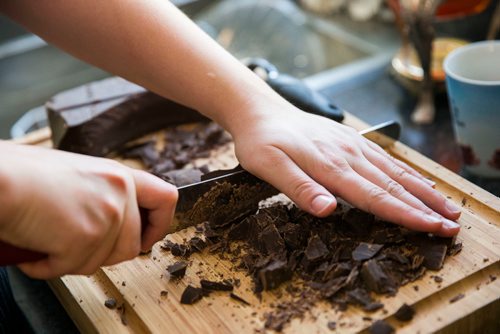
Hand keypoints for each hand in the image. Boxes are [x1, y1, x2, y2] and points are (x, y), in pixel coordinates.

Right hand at [0, 142, 176, 278]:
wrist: (0, 178)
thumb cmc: (27, 174)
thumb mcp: (81, 175)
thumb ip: (106, 196)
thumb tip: (115, 226)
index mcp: (120, 175)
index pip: (166, 199)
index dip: (160, 225)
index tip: (147, 239)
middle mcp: (121, 193)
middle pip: (132, 246)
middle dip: (103, 254)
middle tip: (75, 246)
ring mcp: (107, 215)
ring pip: (103, 261)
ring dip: (73, 260)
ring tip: (49, 243)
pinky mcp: (86, 236)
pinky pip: (73, 268)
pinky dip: (49, 268)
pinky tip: (36, 251)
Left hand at [231, 98, 460, 236]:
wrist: (261, 111)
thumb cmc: (262, 142)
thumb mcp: (269, 167)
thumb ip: (300, 188)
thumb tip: (329, 210)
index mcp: (330, 166)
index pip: (375, 197)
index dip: (405, 215)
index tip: (432, 229)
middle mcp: (347, 155)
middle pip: (393, 186)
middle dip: (425, 207)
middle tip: (453, 226)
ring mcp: (352, 145)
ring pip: (394, 171)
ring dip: (423, 191)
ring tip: (447, 207)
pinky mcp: (351, 139)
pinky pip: (385, 158)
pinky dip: (406, 172)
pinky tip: (418, 181)